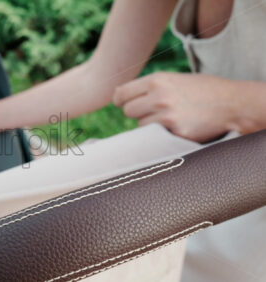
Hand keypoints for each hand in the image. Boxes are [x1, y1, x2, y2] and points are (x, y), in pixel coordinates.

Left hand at [113, 72, 239, 142]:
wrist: (232, 103)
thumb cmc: (201, 90)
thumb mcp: (174, 80)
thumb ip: (148, 87)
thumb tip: (117, 94)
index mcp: (157, 80)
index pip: (122, 94)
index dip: (120, 100)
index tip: (122, 104)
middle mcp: (159, 96)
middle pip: (128, 111)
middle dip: (136, 113)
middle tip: (152, 111)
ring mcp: (167, 116)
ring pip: (140, 126)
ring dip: (150, 124)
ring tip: (170, 117)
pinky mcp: (175, 132)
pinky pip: (155, 137)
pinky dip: (162, 134)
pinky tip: (177, 126)